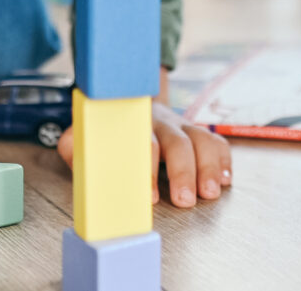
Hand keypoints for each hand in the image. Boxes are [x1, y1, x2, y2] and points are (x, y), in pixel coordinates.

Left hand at [56, 70, 232, 208]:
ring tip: (210, 193)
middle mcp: (160, 122)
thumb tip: (75, 153)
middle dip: (183, 171)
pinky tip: (224, 181)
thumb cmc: (107, 130)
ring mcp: (181, 126)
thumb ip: (76, 144)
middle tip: (185, 199)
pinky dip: (223, 160)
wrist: (128, 100)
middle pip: (177, 141)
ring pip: (201, 139)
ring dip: (208, 167)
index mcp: (132, 124)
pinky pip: (216, 141)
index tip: (151, 195)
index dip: (148, 169)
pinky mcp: (196, 133)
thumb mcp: (85, 134)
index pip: (143, 142)